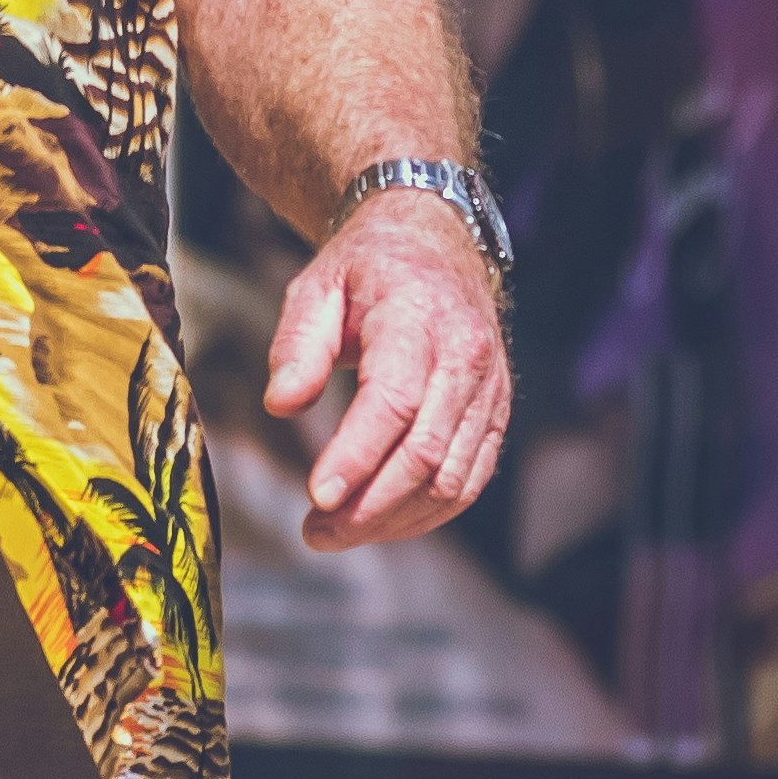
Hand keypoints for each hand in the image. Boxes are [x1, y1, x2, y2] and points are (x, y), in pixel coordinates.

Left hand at [264, 187, 511, 550]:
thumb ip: (297, 344)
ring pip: (451, 479)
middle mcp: (466, 356)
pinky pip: (468, 481)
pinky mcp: (496, 415)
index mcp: (418, 317)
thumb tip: (281, 405)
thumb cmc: (366, 269)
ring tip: (335, 533)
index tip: (316, 496)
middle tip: (314, 532)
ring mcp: (489, 390)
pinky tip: (380, 521)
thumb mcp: (317, 285)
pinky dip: (425, 514)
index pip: (394, 400)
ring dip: (394, 520)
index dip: (357, 455)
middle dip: (369, 505)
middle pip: (426, 453)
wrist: (434, 244)